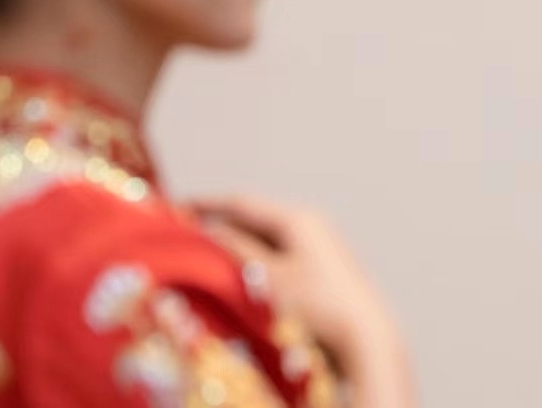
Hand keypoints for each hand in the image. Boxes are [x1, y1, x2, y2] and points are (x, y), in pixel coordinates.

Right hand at [186, 194, 412, 403]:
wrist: (363, 338)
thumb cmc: (316, 304)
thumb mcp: (266, 276)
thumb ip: (235, 250)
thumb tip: (211, 231)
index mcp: (298, 219)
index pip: (243, 203)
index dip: (207, 204)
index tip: (178, 207)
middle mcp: (312, 227)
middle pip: (256, 221)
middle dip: (221, 228)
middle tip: (188, 236)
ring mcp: (320, 250)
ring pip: (267, 243)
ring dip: (238, 249)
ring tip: (208, 259)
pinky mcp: (323, 273)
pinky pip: (279, 260)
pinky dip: (255, 265)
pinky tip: (240, 279)